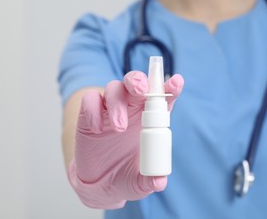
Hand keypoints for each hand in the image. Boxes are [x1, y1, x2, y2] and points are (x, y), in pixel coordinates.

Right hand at [67, 71, 183, 208]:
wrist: (99, 185)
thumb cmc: (125, 176)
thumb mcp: (139, 183)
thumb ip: (149, 181)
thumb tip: (159, 182)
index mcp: (150, 119)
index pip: (162, 98)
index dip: (170, 88)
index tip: (177, 82)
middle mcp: (131, 109)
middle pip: (136, 83)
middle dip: (138, 81)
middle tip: (140, 90)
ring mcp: (110, 109)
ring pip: (114, 88)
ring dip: (117, 103)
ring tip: (120, 127)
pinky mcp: (90, 113)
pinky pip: (90, 99)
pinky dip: (93, 109)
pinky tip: (97, 128)